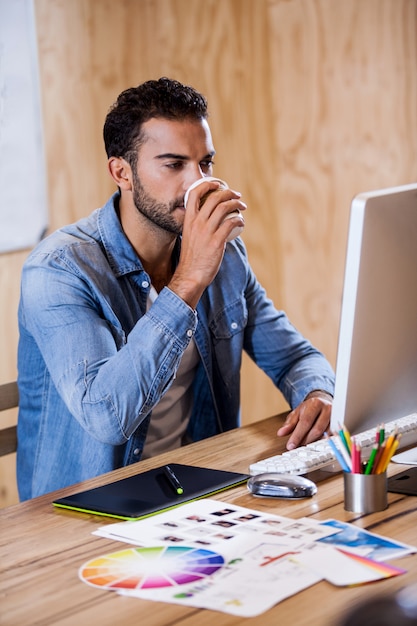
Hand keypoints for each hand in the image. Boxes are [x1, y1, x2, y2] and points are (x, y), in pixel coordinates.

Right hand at [170, 180, 245, 307]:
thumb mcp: (189, 236)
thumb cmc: (192, 258)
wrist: (191, 275)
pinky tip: (241, 222)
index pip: (193, 193)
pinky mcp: (217, 241)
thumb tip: (211, 220)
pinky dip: (238, 220)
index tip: (217, 184)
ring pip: (224, 208)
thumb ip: (198, 226)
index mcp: (188, 220)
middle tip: (236, 195)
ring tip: (242, 206)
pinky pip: (231, 223)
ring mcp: (207, 232)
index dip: (206, 184)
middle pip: (213, 197)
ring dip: (236, 204)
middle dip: (228, 192)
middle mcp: (197, 223)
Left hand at [277, 390, 332, 449]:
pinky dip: (322, 443)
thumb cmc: (309, 409)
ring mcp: (335, 417)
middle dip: (305, 440)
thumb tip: (281, 433)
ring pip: (325, 435)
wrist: (323, 403)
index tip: (291, 445)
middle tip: (297, 447)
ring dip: (314, 443)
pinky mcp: (339, 425)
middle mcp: (327, 409)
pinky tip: (316, 445)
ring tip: (305, 446)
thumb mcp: (297, 413)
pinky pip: (331, 437)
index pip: (305, 421)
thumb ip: (289, 423)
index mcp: (315, 404)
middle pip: (317, 429)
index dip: (297, 435)